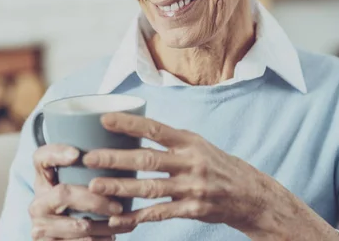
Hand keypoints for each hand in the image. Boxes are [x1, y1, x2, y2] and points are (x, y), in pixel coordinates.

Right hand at [29, 144, 135, 240]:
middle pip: (63, 193)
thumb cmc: (82, 203)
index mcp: (44, 177)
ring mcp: (40, 224)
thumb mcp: (80, 184)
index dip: (56, 154)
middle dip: (95, 200)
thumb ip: (93, 169)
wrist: (64, 238)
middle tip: (119, 205)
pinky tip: (112, 238)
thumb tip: (129, 144)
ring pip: (76, 224)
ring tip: (123, 223)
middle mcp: (38, 200)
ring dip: (104, 225)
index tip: (76, 154)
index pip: (41, 158)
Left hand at [82, 113, 338, 239]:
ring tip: (95, 186)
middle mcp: (191, 162)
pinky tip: (118, 219)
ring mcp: (192, 188)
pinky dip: (138, 217)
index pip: (155, 129)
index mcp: (190, 141)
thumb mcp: (197, 144)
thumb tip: (133, 129)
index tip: (104, 119)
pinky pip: (160, 213)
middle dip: (116, 159)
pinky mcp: (193, 210)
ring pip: (150, 188)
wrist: (248, 194)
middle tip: (89, 157)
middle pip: (148, 160)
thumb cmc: (215, 164)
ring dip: (120, 188)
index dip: (129, 124)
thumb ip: (169, 140)